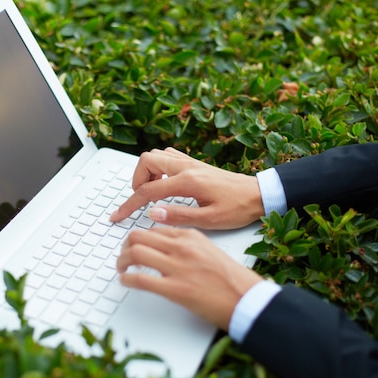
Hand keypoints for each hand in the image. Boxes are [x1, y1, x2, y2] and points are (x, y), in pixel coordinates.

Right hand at [109, 147, 264, 229]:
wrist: (259, 194)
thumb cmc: (238, 208)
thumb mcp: (209, 220)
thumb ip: (178, 217)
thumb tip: (151, 214)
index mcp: (188, 181)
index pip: (147, 191)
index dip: (129, 205)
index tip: (118, 216)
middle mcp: (186, 167)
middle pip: (146, 161)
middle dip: (135, 180)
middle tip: (138, 199)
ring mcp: (190, 162)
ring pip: (156, 155)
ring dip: (147, 172)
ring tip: (151, 193)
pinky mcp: (195, 164)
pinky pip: (168, 157)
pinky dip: (158, 168)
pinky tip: (165, 185)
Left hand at [116, 227, 262, 330]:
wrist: (247, 299)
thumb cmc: (232, 279)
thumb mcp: (210, 250)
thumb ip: (188, 246)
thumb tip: (166, 249)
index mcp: (191, 236)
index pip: (154, 229)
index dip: (139, 238)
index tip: (134, 245)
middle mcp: (182, 248)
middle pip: (139, 236)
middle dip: (125, 246)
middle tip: (123, 256)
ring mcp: (178, 267)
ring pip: (135, 253)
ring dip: (122, 261)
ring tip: (122, 268)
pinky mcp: (175, 289)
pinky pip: (140, 279)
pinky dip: (127, 279)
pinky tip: (125, 281)